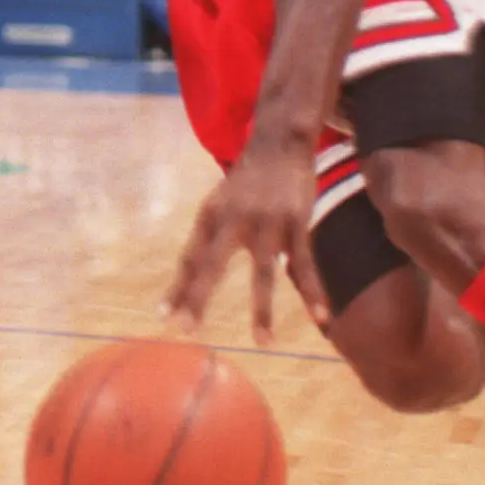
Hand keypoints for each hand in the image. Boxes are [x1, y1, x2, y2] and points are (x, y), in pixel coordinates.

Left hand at [163, 142, 329, 344]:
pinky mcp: (297, 222)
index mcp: (210, 215)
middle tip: (187, 328)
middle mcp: (233, 219)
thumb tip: (196, 274)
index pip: (190, 258)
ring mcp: (267, 221)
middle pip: (212, 264)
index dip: (177, 288)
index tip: (163, 317)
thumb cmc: (248, 180)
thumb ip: (212, 237)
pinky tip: (321, 317)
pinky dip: (313, 292)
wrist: (280, 142)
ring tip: (262, 341)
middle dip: (198, 297)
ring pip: (263, 272)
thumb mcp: (221, 202)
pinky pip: (304, 264)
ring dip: (263, 310)